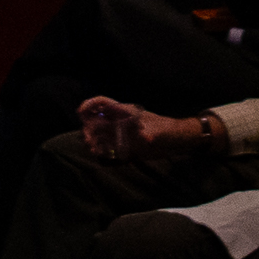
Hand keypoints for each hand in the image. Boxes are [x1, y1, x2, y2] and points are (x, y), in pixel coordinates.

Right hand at [76, 98, 197, 162]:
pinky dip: (102, 150)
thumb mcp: (161, 131)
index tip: (81, 112)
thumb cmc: (169, 130)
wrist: (178, 140)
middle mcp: (120, 121)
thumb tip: (146, 138)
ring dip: (94, 140)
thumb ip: (153, 133)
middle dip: (89, 128)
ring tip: (93, 149)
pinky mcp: (126, 146)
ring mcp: (122, 134)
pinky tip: (100, 155)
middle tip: (89, 141)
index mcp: (126, 112)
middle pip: (98, 120)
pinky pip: (108, 146)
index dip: (90, 104)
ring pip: (101, 134)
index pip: (103, 103)